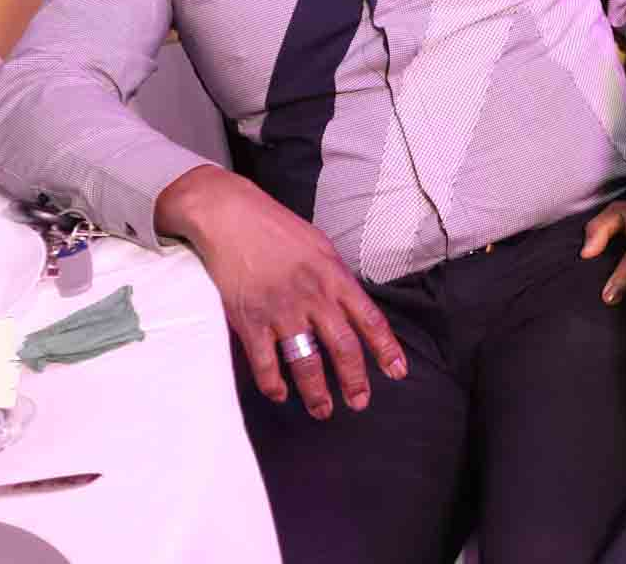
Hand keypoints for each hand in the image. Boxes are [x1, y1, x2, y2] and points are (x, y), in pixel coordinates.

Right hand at [155, 165, 406, 418]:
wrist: (227, 215)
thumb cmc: (273, 226)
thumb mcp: (318, 244)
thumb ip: (334, 277)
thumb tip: (349, 304)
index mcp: (333, 275)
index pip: (369, 319)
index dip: (386, 349)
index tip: (397, 372)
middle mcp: (313, 296)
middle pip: (343, 348)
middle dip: (354, 381)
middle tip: (360, 402)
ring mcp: (281, 310)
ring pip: (306, 363)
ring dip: (316, 392)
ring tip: (323, 410)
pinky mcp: (250, 320)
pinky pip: (266, 363)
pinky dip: (273, 384)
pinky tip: (279, 394)